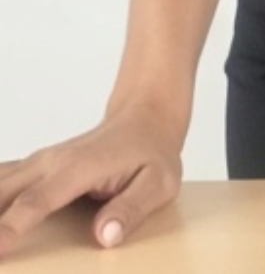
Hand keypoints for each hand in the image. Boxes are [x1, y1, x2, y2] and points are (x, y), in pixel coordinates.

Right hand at [0, 104, 181, 258]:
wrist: (146, 118)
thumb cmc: (152, 153)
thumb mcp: (159, 182)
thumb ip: (131, 208)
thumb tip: (105, 236)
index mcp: (77, 169)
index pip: (34, 204)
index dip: (8, 229)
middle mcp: (49, 163)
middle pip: (2, 194)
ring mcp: (38, 163)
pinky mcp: (34, 168)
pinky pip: (0, 180)